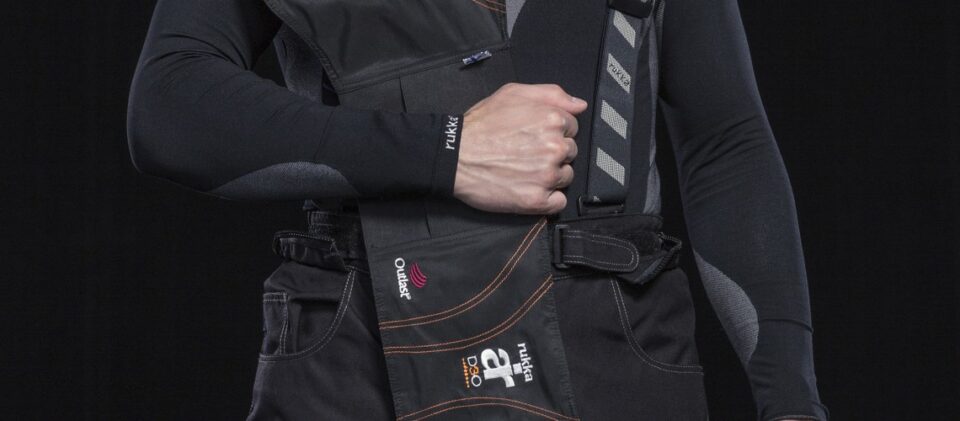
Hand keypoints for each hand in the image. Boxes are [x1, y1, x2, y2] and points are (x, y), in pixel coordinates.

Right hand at [453, 83, 585, 213]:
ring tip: (525, 170)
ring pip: (566, 176)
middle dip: (553, 152)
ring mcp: (546, 175)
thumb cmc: (480, 125)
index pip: (572, 127)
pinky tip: (531, 188)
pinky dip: (548, 198)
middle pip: (570, 152)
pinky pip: (558, 202)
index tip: (535, 136)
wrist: (454, 156)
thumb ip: (551, 94)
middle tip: (527, 152)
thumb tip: (578, 105)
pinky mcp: (536, 200)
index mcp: (552, 120)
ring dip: (551, 175)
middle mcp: (554, 147)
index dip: (553, 131)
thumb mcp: (513, 93)